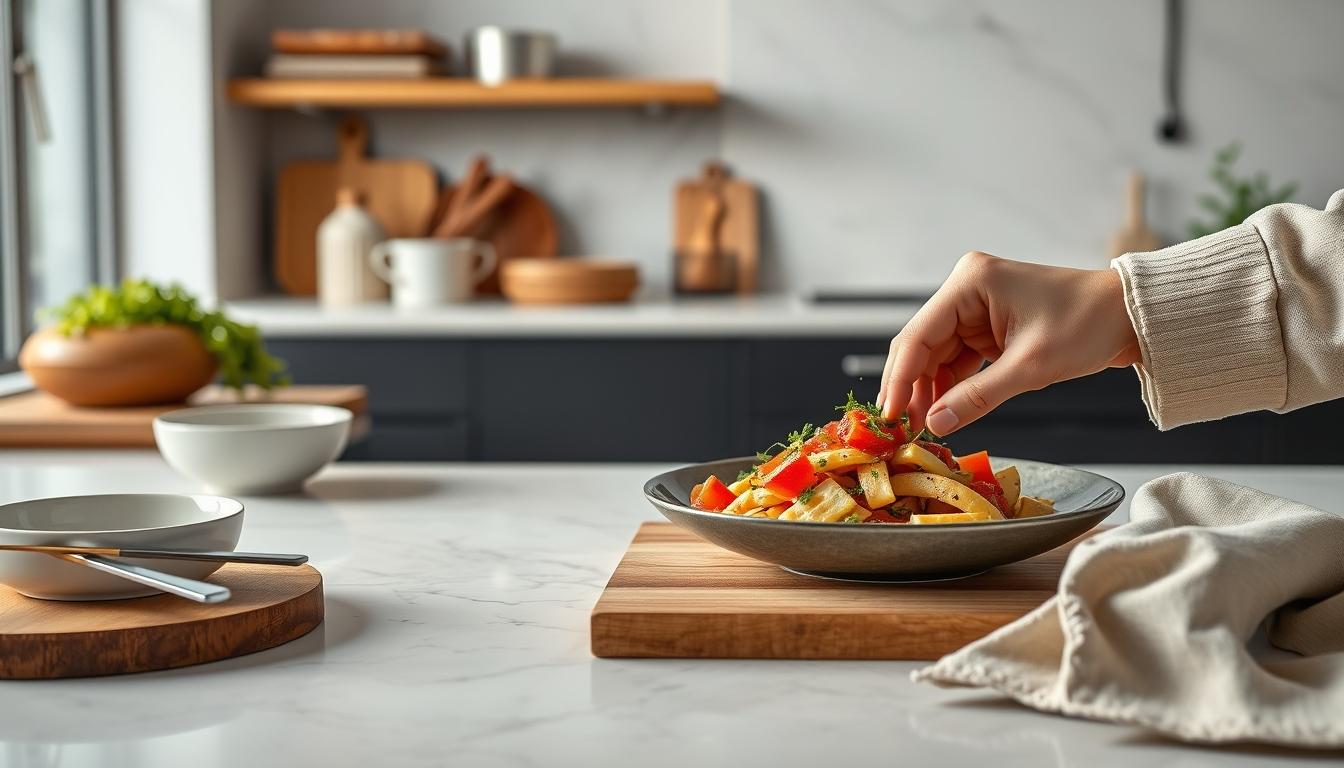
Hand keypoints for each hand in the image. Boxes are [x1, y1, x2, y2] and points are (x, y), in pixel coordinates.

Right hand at [876, 252, 1140, 435]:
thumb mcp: (1031, 366)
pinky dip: (950, 387)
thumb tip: (935, 424)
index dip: (899, 379)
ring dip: (929, 392)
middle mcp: (965, 289)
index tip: (887, 417)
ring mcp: (975, 307)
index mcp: (970, 283)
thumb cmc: (1088, 325)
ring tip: (922, 429)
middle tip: (900, 430)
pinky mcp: (987, 326)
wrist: (1130, 316)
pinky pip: (957, 360)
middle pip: (921, 346)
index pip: (918, 336)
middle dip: (911, 388)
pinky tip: (943, 413)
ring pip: (936, 356)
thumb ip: (977, 397)